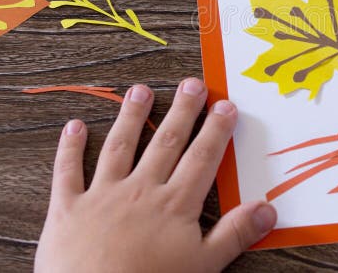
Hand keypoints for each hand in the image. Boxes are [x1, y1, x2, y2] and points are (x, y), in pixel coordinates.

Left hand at [35, 79, 276, 272]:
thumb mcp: (202, 266)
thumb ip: (234, 234)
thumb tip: (269, 208)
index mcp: (174, 204)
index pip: (202, 158)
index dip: (216, 130)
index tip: (226, 105)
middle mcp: (141, 190)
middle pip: (166, 142)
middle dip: (182, 111)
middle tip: (192, 83)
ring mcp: (102, 196)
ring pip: (120, 147)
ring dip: (131, 117)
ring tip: (140, 90)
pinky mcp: (67, 209)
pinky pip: (68, 172)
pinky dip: (70, 148)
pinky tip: (74, 125)